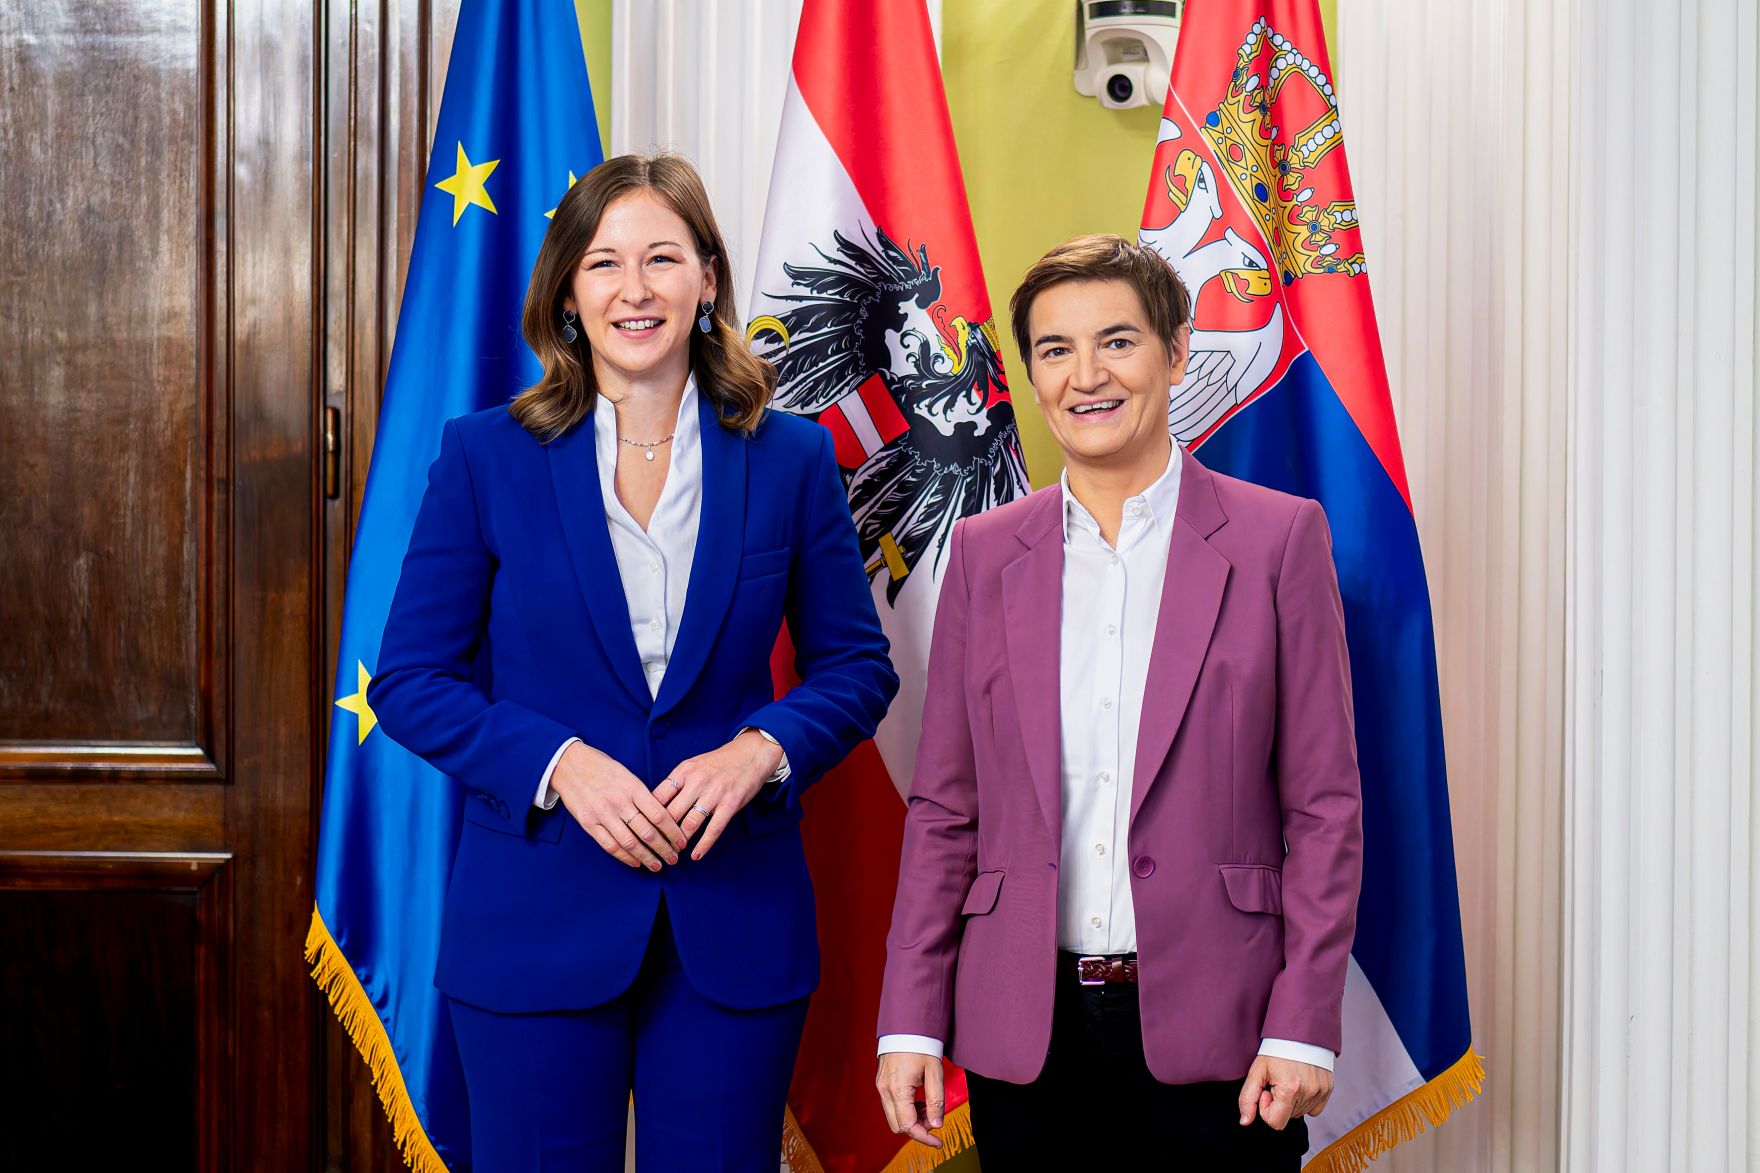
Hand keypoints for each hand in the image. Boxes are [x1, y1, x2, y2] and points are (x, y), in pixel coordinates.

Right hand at [551, 741, 686, 870]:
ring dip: (646, 857)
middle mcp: (619, 802)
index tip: (681, 842)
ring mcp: (603, 814)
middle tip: (674, 858)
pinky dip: (624, 857)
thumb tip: (662, 818)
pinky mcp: (589, 823)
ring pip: (630, 843)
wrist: (570, 764)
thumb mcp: (628, 775)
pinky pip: (610, 845)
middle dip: (664, 849)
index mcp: (633, 788)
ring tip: (657, 865)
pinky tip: (635, 862)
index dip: (673, 833)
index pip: (660, 815)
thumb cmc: (602, 767)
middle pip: (648, 833)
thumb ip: (642, 795)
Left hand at [657, 730, 783, 860]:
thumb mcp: (693, 765)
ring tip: (674, 852)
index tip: (644, 830)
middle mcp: (697, 782)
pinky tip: (696, 855)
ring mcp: (714, 793)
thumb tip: (656, 805)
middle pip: (671, 813)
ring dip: (680, 841)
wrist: (751, 753)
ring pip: (690, 823)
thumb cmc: (719, 762)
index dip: (649, 815)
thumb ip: (677, 783)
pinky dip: (704, 844)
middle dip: (662, 834)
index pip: (658, 796)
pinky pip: (714, 829)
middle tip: (656, 847)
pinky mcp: (730, 804)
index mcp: (684, 771)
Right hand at [875, 1052, 943, 1148]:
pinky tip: (919, 1101)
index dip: (924, 1137)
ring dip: (912, 1119)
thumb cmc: (921, 1045)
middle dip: (918, 1129)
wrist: (905, 1025)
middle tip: (935, 1121)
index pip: (908, 1125)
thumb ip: (936, 1099)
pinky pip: (891, 1105)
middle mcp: (885, 1090)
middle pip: (898, 1125)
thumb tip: (937, 1124)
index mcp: (898, 1089)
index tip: (938, 1142)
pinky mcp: (881, 1083)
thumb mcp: (935, 1072)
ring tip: (929, 1107)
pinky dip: (905, 1110)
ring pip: (894, 1117)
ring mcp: (881, 1086)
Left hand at [1237, 1055, 1332, 1129]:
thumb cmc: (1276, 1050)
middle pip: (1287, 1117)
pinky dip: (1305, 1100)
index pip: (1276, 1123)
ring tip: (1288, 1079)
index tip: (1266, 1091)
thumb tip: (1245, 1122)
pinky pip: (1314, 1109)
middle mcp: (1308, 1092)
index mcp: (1290, 1089)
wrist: (1299, 1032)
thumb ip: (1247, 1098)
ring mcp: (1320, 1091)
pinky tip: (1300, 1083)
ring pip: (1300, 1113)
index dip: (1266, 1109)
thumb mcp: (1256, 1071)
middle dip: (1279, 1103)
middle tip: (1277, 1081)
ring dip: (1291, 1101)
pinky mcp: (1328, 1089)